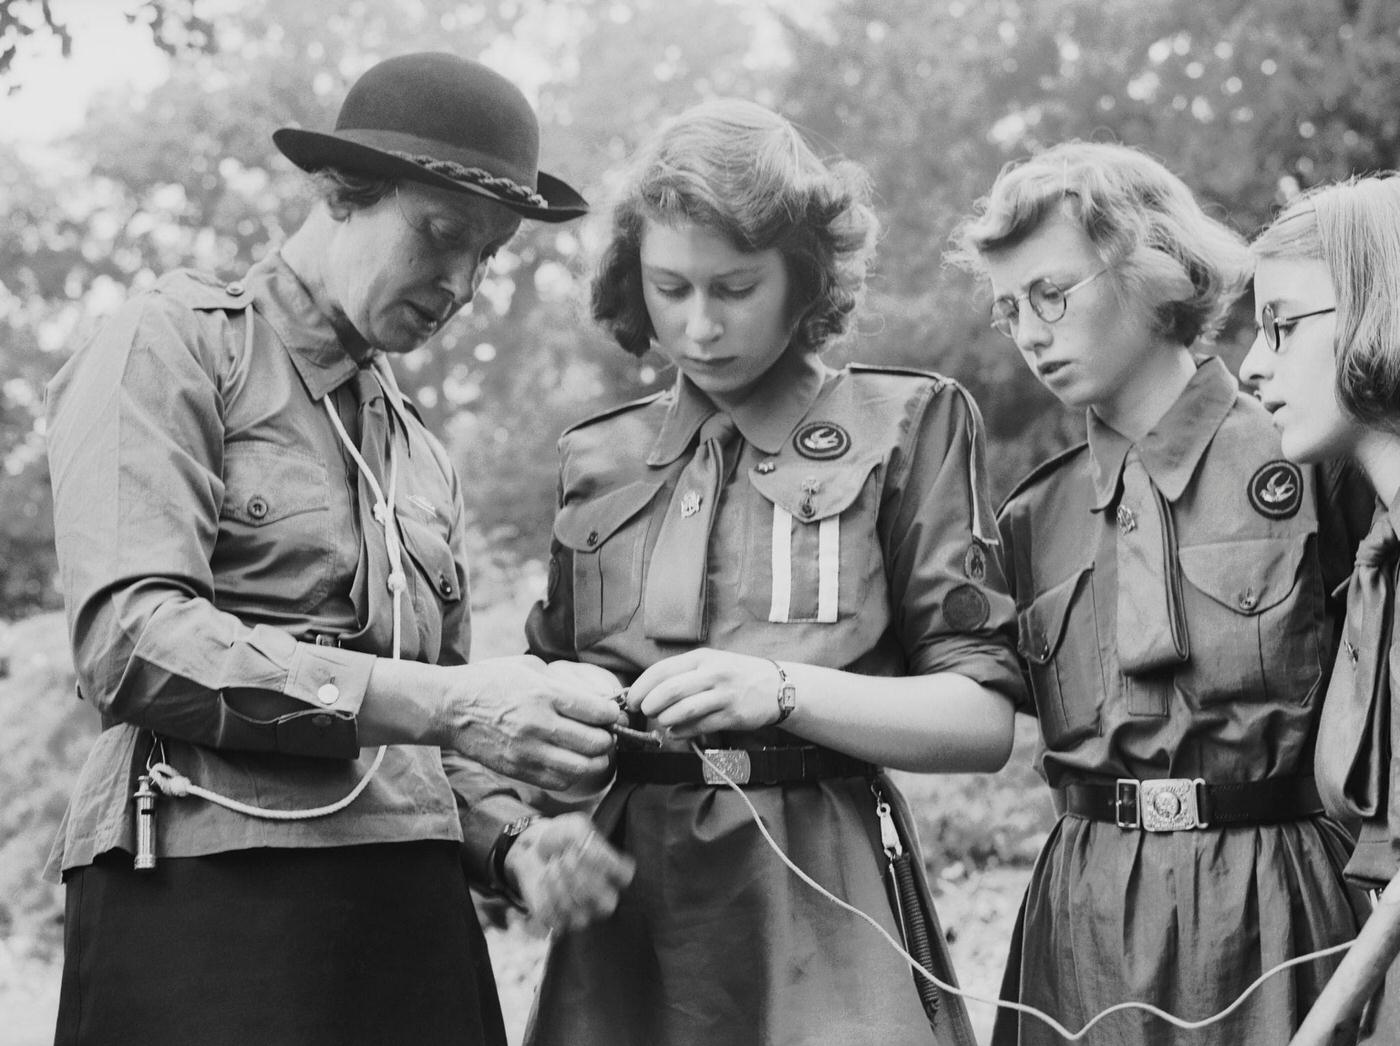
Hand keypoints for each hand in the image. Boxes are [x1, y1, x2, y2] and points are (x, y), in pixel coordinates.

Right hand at [440, 656, 619, 789]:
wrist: (450, 707)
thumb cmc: (490, 681)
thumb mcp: (528, 666)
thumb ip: (560, 681)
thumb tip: (592, 694)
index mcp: (545, 694)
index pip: (598, 712)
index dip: (613, 714)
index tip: (612, 713)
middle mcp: (539, 725)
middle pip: (595, 742)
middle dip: (609, 738)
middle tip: (607, 733)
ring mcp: (528, 751)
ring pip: (582, 767)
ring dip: (596, 760)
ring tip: (595, 751)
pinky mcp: (518, 770)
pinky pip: (559, 781)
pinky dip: (573, 774)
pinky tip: (572, 762)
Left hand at [505, 814, 634, 931]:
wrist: (531, 847)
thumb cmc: (560, 837)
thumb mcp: (576, 826)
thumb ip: (587, 838)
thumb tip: (588, 855)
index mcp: (614, 871)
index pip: (624, 878)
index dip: (604, 864)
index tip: (585, 848)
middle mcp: (604, 896)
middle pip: (607, 904)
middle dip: (581, 881)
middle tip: (564, 858)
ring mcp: (584, 913)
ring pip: (581, 917)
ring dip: (559, 887)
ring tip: (551, 866)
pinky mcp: (560, 922)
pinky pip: (557, 922)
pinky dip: (546, 900)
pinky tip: (543, 883)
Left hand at [627, 648, 781, 737]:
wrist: (777, 685)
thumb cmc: (736, 674)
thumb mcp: (711, 662)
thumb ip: (683, 674)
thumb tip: (649, 691)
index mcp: (702, 658)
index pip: (662, 670)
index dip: (642, 686)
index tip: (632, 699)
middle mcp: (712, 673)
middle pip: (670, 690)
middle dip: (650, 704)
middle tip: (644, 712)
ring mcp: (724, 695)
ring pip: (684, 710)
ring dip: (666, 719)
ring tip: (661, 722)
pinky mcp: (732, 715)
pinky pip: (700, 726)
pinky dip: (682, 731)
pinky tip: (676, 732)